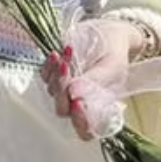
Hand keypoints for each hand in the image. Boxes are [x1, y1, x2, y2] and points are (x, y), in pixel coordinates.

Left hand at [40, 18, 143, 140]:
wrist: (109, 31)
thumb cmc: (115, 52)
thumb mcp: (113, 65)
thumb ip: (96, 80)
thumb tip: (74, 92)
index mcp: (98, 109)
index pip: (85, 129)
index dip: (79, 121)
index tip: (77, 102)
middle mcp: (80, 102)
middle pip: (63, 110)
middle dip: (62, 90)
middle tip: (67, 68)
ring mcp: (65, 89)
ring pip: (53, 92)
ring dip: (57, 73)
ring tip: (69, 52)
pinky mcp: (56, 74)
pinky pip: (45, 76)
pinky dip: (49, 65)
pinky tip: (56, 53)